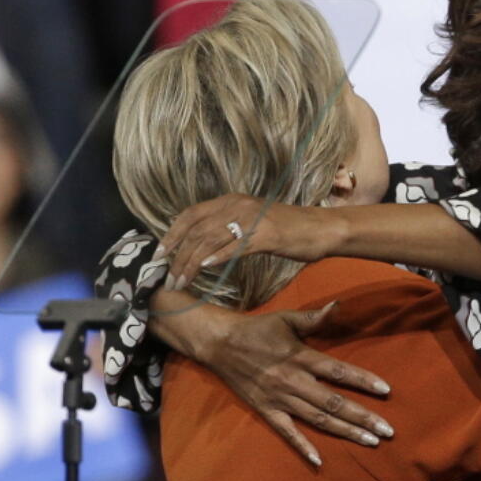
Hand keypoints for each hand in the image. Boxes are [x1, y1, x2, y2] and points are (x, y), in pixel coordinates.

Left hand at [159, 194, 341, 290]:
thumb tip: (202, 247)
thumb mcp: (253, 222)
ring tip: (181, 281)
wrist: (322, 228)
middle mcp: (238, 205)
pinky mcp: (266, 235)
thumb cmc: (289, 229)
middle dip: (178, 255)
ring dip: (191, 263)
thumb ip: (228, 229)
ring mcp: (252, 219)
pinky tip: (204, 269)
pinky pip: (234, 247)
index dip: (172, 234)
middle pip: (196, 230)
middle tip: (168, 276)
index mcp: (232, 200)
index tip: (159, 254)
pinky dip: (216, 258)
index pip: (191, 214)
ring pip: (210, 240)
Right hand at [200, 302, 394, 464]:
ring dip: (345, 432)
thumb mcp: (287, 318)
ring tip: (370, 442)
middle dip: (362, 417)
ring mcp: (280, 399)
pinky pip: (286, 433)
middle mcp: (293, 381)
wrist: (219, 343)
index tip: (387, 391)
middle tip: (388, 430)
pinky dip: (302, 447)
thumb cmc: (258, 329)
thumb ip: (315, 317)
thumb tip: (338, 305)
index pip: (339, 372)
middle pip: (334, 403)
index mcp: (301, 357)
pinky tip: (320, 461)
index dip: (364, 381)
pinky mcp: (266, 411)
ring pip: (318, 420)